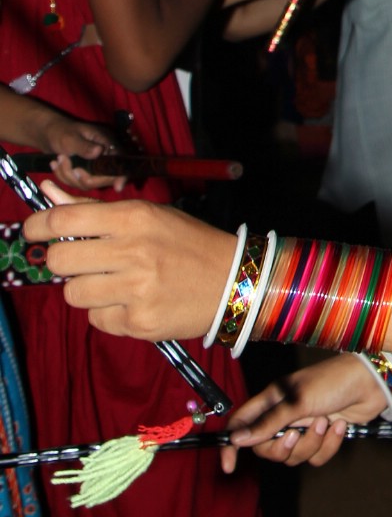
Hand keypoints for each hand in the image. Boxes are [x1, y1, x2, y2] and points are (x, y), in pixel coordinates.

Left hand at [24, 186, 236, 339]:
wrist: (234, 281)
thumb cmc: (187, 243)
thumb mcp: (147, 216)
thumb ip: (93, 209)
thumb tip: (47, 194)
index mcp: (135, 217)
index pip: (64, 220)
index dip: (38, 226)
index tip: (32, 231)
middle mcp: (133, 251)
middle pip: (61, 261)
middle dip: (64, 263)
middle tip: (83, 262)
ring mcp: (136, 289)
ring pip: (74, 294)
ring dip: (87, 290)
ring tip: (115, 285)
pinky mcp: (139, 322)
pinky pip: (98, 320)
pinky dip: (109, 314)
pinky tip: (134, 303)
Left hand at [34, 111, 128, 192]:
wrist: (48, 133)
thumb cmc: (61, 130)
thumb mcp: (71, 138)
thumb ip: (84, 146)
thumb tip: (99, 151)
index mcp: (106, 144)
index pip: (118, 162)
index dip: (120, 176)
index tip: (117, 187)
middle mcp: (103, 156)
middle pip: (103, 178)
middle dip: (82, 177)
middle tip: (67, 165)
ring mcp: (93, 166)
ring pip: (87, 182)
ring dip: (68, 175)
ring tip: (57, 160)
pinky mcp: (84, 172)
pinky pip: (77, 182)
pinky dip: (64, 176)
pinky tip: (55, 165)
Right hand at [220, 355, 388, 472]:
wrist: (370, 384)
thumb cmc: (332, 382)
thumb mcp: (297, 401)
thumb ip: (268, 423)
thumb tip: (238, 440)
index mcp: (272, 401)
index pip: (241, 424)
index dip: (232, 444)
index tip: (229, 465)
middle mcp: (285, 416)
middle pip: (266, 448)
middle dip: (282, 448)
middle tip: (296, 434)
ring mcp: (304, 427)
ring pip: (294, 456)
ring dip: (311, 443)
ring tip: (325, 422)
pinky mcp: (323, 437)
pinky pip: (316, 457)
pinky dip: (328, 444)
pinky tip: (340, 426)